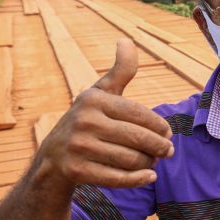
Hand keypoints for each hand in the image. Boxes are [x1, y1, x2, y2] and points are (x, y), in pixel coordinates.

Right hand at [38, 38, 173, 188]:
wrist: (52, 158)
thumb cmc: (87, 121)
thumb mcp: (100, 94)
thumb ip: (120, 71)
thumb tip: (126, 40)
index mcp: (94, 99)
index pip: (141, 114)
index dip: (161, 126)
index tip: (167, 134)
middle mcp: (83, 121)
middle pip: (139, 139)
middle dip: (160, 147)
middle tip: (167, 152)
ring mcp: (77, 147)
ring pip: (131, 159)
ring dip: (149, 164)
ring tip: (153, 162)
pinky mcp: (76, 171)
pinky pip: (118, 178)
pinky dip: (138, 179)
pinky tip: (149, 177)